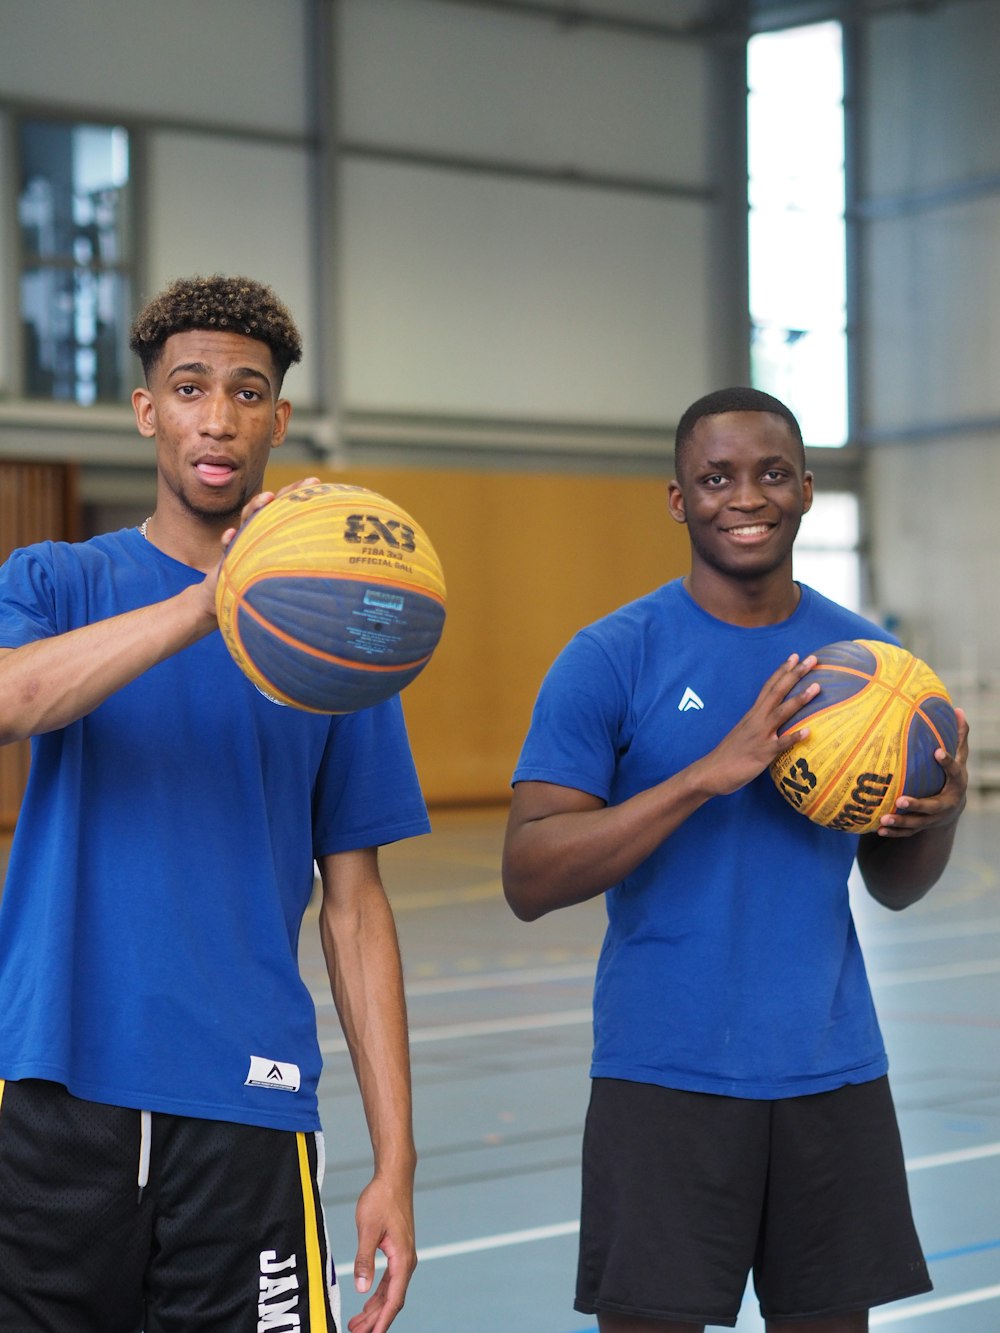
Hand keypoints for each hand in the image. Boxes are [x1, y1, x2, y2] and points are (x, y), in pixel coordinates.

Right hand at [201, 476, 321, 609]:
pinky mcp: (228, 558)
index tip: (316, 482)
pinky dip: (227, 540)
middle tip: (306, 483)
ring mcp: (242, 542)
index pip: (286, 505)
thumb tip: (339, 556)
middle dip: (287, 492)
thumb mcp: (284, 563)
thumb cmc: (260, 576)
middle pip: (269, 506)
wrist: (226, 591)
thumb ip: (301, 554)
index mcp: (272, 529)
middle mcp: (257, 530)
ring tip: (268, 498)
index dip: (298, 492)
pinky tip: (230, 535)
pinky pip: (227, 548)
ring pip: (248, 520)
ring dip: (256, 507)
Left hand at [347, 1173, 416, 1332]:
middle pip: (392, 1300)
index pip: (394, 1299)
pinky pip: (389, 1280)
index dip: (382, 1321)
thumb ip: (365, 1260)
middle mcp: (406, 1261)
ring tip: (357, 1323)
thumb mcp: (368, 1230)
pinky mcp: (398, 1251)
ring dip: (375, 1309)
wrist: (394, 1177)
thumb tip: (362, 1290)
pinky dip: (378, 1294)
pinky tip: (367, 1301)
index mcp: (402, 1259)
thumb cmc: (382, 1199)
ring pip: (390, 1292)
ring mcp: (403, 1256)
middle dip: (375, 1319)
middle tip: (356, 1332)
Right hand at [702, 653, 819, 796]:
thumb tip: (774, 723)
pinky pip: (780, 744)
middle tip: (812, 659)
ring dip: (799, 699)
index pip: (769, 687)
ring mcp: (760, 736)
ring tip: (817, 687)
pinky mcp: (762, 753)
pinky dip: (794, 737)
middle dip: (795, 675)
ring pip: (781, 713)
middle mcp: (757, 720)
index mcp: (753, 714)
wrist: (711, 772)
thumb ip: (759, 725)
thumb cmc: (729, 755)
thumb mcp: (745, 733)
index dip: (781, 671)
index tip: (794, 656)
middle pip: (777, 692)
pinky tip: (808, 731)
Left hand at [874, 706, 969, 837]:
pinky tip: (878, 829)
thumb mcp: (958, 756)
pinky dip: (894, 833)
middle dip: (917, 805)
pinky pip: (908, 833)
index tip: (936, 751)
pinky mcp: (922, 827)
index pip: (954, 771)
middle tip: (900, 800)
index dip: (947, 762)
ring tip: (883, 819)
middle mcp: (947, 803)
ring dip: (900, 822)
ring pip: (918, 823)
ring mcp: (934, 818)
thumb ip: (957, 736)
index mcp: (956, 782)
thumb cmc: (951, 774)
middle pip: (933, 806)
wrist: (952, 806)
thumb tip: (959, 709)